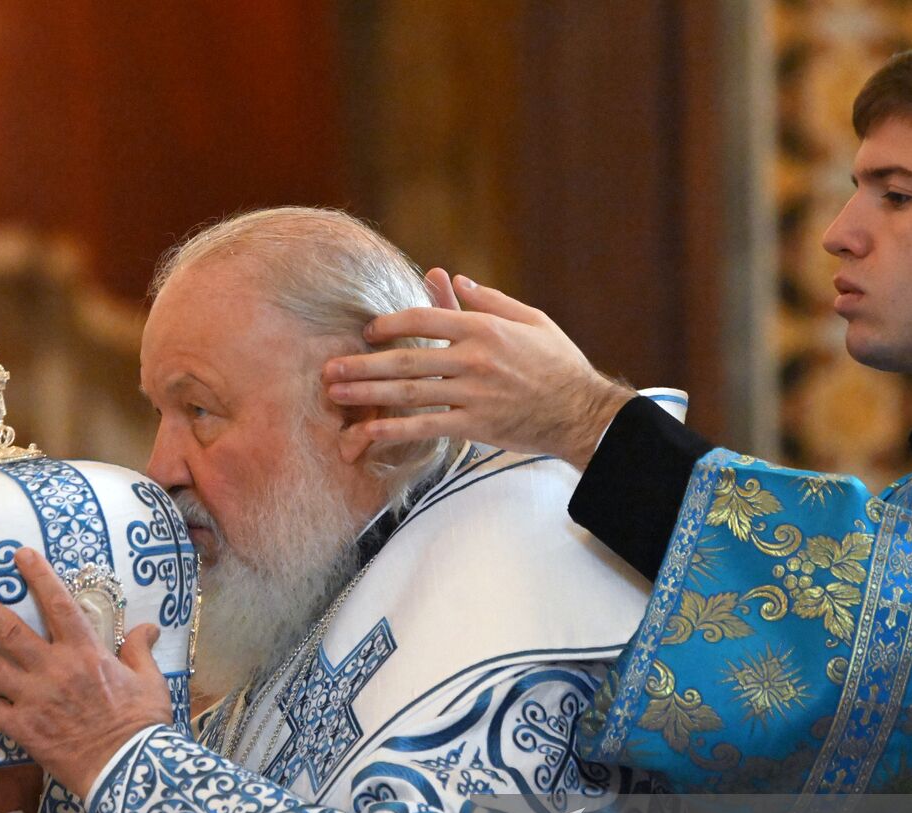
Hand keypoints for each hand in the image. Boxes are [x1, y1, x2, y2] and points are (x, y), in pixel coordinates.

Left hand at [0, 548, 173, 800]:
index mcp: (86, 653)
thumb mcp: (150, 680)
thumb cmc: (142, 722)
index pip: (58, 604)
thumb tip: (147, 627)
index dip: (39, 576)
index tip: (20, 554)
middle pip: (10, 631)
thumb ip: (139, 650)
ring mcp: (34, 699)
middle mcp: (54, 669)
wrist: (127, 766)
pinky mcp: (24, 728)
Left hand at [322, 271, 635, 469]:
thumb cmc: (559, 363)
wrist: (583, 411)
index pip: (424, 319)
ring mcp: (473, 394)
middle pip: (405, 359)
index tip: (368, 332)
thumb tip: (454, 280)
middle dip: (362, 364)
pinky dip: (394, 430)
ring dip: (366, 394)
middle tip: (328, 369)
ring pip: (408, 393)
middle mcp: (473, 359)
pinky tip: (367, 433)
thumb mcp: (531, 320)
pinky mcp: (476, 426)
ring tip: (335, 395)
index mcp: (484, 328)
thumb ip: (489, 300)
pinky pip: (426, 427)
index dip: (390, 324)